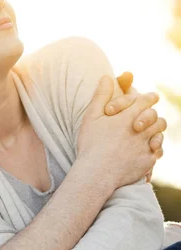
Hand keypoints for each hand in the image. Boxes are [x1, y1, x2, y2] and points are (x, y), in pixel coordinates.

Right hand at [77, 76, 165, 190]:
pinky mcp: (148, 160)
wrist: (97, 173)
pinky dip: (153, 148)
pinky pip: (157, 151)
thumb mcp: (91, 117)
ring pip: (160, 132)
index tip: (148, 98)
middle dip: (152, 114)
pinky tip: (145, 149)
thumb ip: (100, 95)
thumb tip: (106, 76)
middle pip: (156, 116)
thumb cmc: (91, 144)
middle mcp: (142, 129)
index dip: (148, 97)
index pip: (147, 100)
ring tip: (146, 132)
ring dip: (155, 130)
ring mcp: (146, 145)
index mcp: (129, 116)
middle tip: (148, 115)